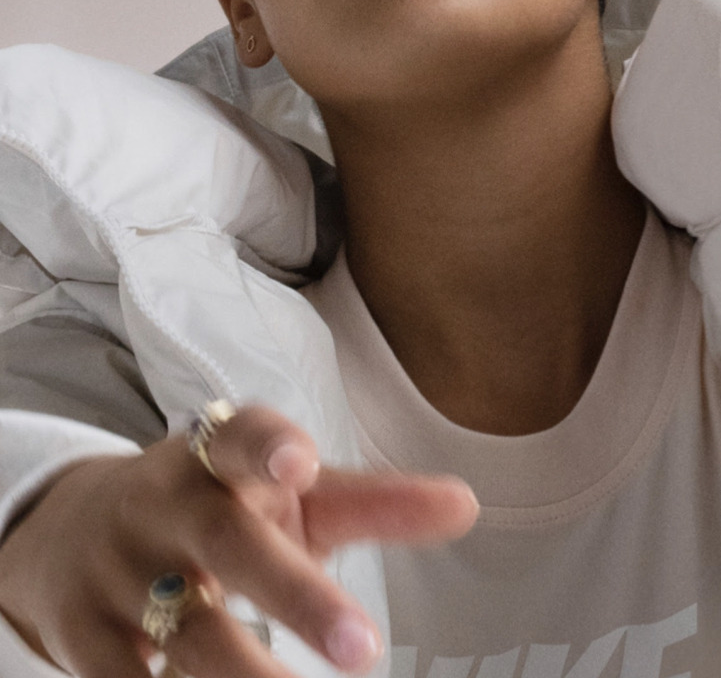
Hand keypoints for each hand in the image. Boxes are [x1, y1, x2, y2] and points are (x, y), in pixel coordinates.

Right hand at [0, 405, 477, 677]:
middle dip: (293, 595)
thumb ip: (371, 501)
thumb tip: (467, 504)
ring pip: (183, 632)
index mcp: (216, 458)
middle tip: (362, 646)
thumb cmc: (214, 507)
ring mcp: (119, 573)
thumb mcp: (285, 497)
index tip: (300, 464)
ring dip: (243, 674)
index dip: (266, 446)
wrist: (74, 530)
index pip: (238, 437)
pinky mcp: (83, 635)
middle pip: (228, 547)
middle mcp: (166, 507)